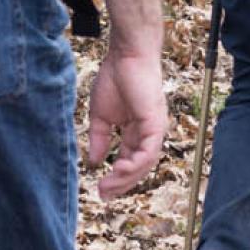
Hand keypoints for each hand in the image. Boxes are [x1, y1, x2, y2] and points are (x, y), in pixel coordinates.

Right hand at [84, 45, 166, 199]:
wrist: (125, 56)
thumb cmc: (114, 78)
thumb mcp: (100, 116)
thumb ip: (99, 139)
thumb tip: (93, 161)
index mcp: (136, 132)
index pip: (129, 161)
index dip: (116, 178)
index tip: (99, 189)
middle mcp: (148, 134)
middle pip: (138, 168)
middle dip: (121, 183)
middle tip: (103, 194)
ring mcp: (154, 129)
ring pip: (145, 164)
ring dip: (126, 177)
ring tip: (108, 184)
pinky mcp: (156, 123)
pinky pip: (149, 151)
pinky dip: (135, 163)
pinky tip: (118, 169)